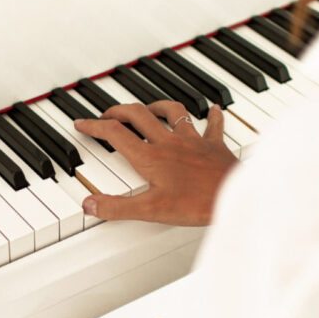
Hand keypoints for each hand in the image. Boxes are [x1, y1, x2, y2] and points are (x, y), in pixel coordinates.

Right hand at [75, 100, 236, 225]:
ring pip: (172, 112)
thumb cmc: (197, 203)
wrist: (236, 196)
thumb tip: (89, 205)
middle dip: (119, 111)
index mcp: (150, 157)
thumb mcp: (151, 211)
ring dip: (156, 106)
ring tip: (148, 108)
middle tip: (108, 115)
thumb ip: (117, 207)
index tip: (82, 123)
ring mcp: (193, 141)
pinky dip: (212, 116)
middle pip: (138, 115)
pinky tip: (213, 109)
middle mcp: (169, 143)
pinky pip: (213, 125)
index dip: (95, 127)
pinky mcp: (214, 145)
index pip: (115, 134)